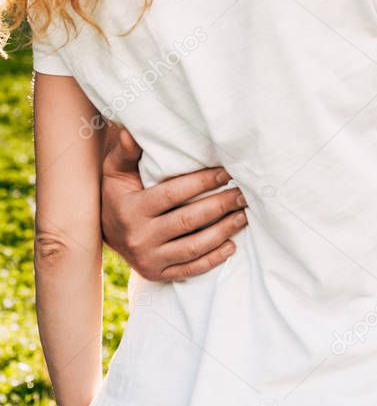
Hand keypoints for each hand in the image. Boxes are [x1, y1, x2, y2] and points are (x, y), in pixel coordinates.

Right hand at [101, 124, 248, 280]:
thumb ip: (125, 152)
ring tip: (243, 216)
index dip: (202, 182)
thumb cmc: (116, 194)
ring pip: (193, 247)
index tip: (226, 172)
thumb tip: (128, 131)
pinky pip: (189, 269)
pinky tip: (231, 245)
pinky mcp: (157, 274)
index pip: (173, 194)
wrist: (104, 234)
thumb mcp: (115, 172)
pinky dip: (212, 259)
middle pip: (188, 220)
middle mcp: (140, 237)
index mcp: (132, 209)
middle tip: (243, 193)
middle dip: (220, 205)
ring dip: (222, 231)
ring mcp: (149, 259)